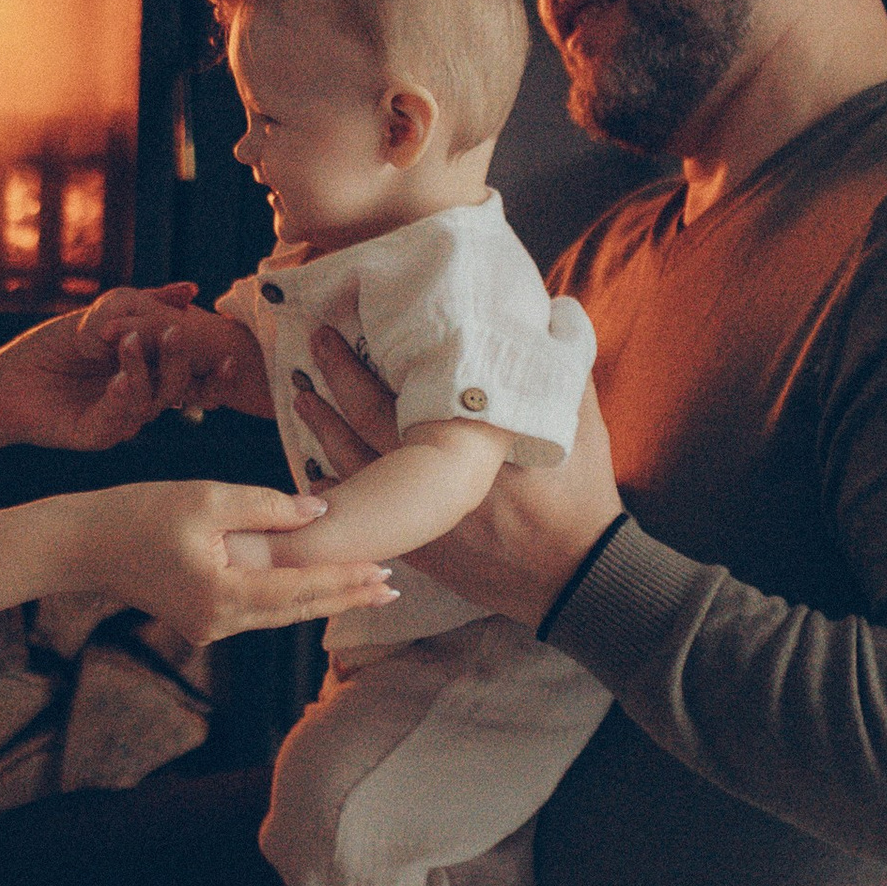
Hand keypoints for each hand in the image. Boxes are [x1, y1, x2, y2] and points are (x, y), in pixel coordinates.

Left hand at [75, 287, 263, 421]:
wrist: (9, 378)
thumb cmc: (57, 346)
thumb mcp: (104, 315)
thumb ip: (146, 304)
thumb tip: (191, 290)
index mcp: (151, 374)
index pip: (193, 377)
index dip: (216, 374)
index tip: (231, 357)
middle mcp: (141, 399)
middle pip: (178, 389)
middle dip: (181, 361)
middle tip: (174, 332)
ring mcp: (120, 419)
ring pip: (149, 402)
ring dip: (143, 368)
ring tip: (127, 340)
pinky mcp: (95, 434)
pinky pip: (117, 420)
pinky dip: (122, 397)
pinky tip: (118, 379)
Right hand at [83, 480, 399, 647]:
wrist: (82, 545)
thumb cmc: (137, 513)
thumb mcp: (206, 498)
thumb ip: (267, 506)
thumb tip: (320, 514)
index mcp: (223, 595)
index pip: (301, 589)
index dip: (345, 580)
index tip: (385, 573)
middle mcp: (219, 622)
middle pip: (297, 611)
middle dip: (346, 597)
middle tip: (392, 588)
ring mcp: (208, 627)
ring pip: (280, 615)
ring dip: (322, 599)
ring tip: (364, 588)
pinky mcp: (201, 620)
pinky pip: (258, 612)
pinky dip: (291, 599)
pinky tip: (315, 588)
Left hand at [294, 330, 623, 628]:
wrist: (579, 575)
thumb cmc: (582, 494)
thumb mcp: (579, 420)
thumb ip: (562, 364)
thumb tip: (556, 310)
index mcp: (463, 439)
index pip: (389, 395)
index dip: (351, 365)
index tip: (329, 335)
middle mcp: (430, 477)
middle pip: (363, 427)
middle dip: (331, 390)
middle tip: (307, 360)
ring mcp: (421, 518)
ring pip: (354, 472)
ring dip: (325, 436)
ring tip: (304, 403)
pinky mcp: (423, 550)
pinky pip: (364, 520)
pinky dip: (338, 497)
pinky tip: (317, 478)